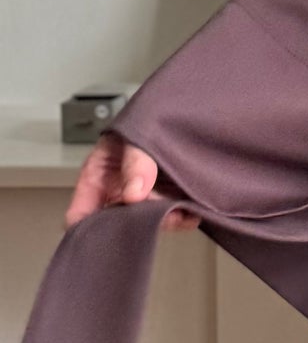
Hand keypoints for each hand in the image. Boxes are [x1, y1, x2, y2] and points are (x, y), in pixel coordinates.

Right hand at [65, 130, 198, 231]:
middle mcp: (116, 193)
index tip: (111, 235)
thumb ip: (134, 161)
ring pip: (146, 223)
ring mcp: (140, 198)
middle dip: (138, 226)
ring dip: (164, 221)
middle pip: (118, 225)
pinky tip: (192, 212)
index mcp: (96, 178)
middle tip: (160, 219)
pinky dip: (182, 217)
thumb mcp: (132, 134)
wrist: (174, 108)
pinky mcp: (164, 197)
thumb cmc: (143, 118)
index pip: (80, 215)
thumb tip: (135, 194)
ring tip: (182, 213)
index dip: (89, 231)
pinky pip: (169, 215)